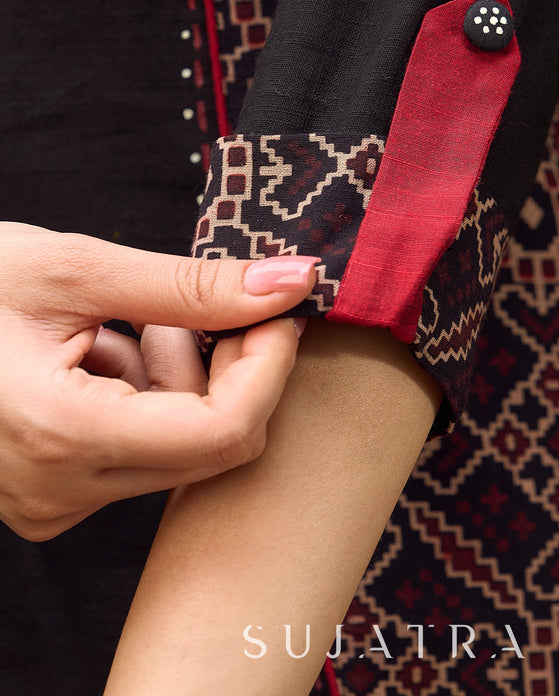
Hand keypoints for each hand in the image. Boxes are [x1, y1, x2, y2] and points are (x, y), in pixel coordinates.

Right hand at [0, 223, 316, 540]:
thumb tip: (294, 281)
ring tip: (123, 322)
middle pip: (211, 444)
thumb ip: (192, 285)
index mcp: (61, 435)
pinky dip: (146, 396)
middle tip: (186, 304)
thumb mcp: (77, 269)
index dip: (269, 365)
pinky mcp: (52, 495)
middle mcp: (59, 492)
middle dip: (224, 366)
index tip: (276, 307)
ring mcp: (52, 502)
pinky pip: (141, 453)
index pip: (224, 431)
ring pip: (179, 449)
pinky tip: (101, 351)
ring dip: (179, 375)